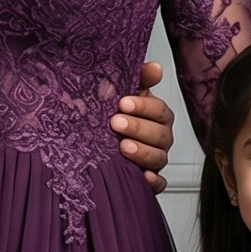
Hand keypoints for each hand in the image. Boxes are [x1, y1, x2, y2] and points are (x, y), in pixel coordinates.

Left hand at [114, 61, 176, 192]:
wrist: (90, 143)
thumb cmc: (110, 115)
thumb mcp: (119, 94)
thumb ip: (137, 79)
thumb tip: (155, 67)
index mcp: (156, 116)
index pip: (159, 110)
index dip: (143, 106)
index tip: (123, 103)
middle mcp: (159, 138)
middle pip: (161, 134)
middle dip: (138, 128)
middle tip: (115, 123)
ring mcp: (155, 159)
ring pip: (159, 157)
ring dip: (143, 152)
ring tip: (123, 147)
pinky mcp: (148, 180)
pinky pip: (159, 184)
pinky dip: (153, 182)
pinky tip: (142, 176)